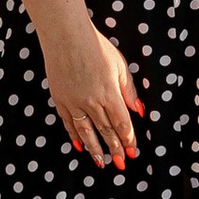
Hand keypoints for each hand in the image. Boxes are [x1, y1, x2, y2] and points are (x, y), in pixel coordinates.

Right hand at [44, 19, 142, 167]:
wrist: (66, 35)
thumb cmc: (96, 46)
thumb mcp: (119, 65)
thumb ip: (128, 90)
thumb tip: (138, 110)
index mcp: (109, 93)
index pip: (121, 123)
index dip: (128, 139)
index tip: (133, 151)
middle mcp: (92, 101)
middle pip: (106, 130)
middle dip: (115, 148)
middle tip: (120, 162)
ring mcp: (74, 102)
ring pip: (86, 131)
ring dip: (95, 148)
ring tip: (100, 162)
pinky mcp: (60, 99)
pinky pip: (69, 123)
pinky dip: (74, 135)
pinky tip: (80, 146)